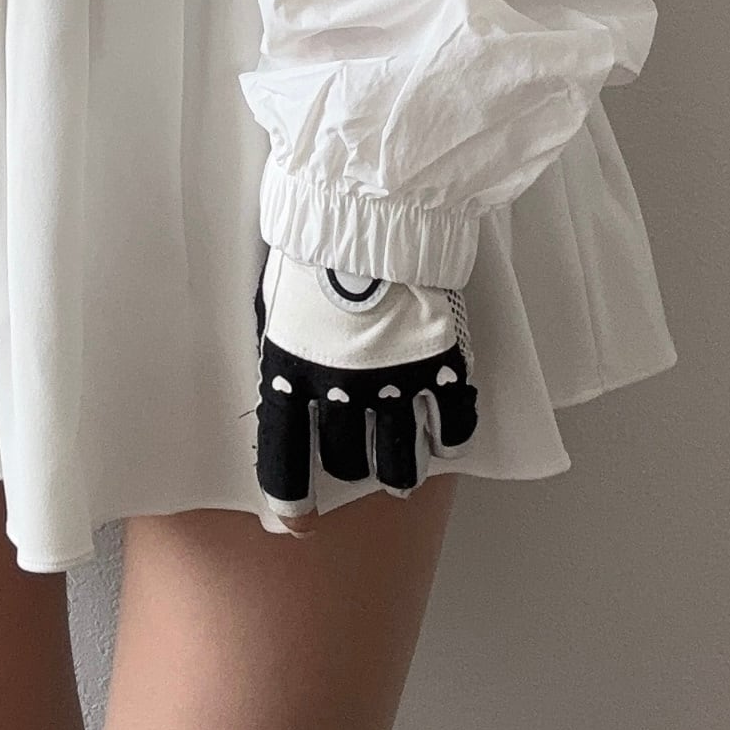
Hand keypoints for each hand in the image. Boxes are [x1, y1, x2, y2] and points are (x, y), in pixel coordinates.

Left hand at [253, 246, 477, 529]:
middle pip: (348, 462)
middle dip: (350, 467)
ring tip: (403, 474)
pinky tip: (445, 436)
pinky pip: (454, 425)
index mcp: (291, 373)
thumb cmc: (313, 244)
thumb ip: (284, 347)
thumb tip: (281, 374)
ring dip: (401, 475)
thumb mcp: (276, 300)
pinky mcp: (441, 366)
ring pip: (402, 464)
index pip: (284, 457)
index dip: (290, 499)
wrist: (374, 208)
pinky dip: (451, 438)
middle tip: (357, 459)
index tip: (297, 522)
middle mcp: (343, 392)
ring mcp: (396, 384)